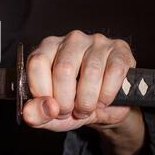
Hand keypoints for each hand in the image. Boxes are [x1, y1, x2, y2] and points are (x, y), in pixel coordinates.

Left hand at [22, 30, 138, 131]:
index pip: (37, 62)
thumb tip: (41, 109)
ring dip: (87, 101)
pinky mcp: (119, 50)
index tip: (49, 107)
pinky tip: (102, 101)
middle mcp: (71, 40)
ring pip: (91, 72)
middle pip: (64, 69)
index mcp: (47, 48)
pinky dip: (107, 95)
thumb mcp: (49, 114)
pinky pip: (114, 73)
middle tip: (68, 111)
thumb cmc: (71, 104)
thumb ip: (35, 114)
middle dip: (66, 100)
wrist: (103, 108)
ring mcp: (96, 42)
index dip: (42, 90)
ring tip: (85, 109)